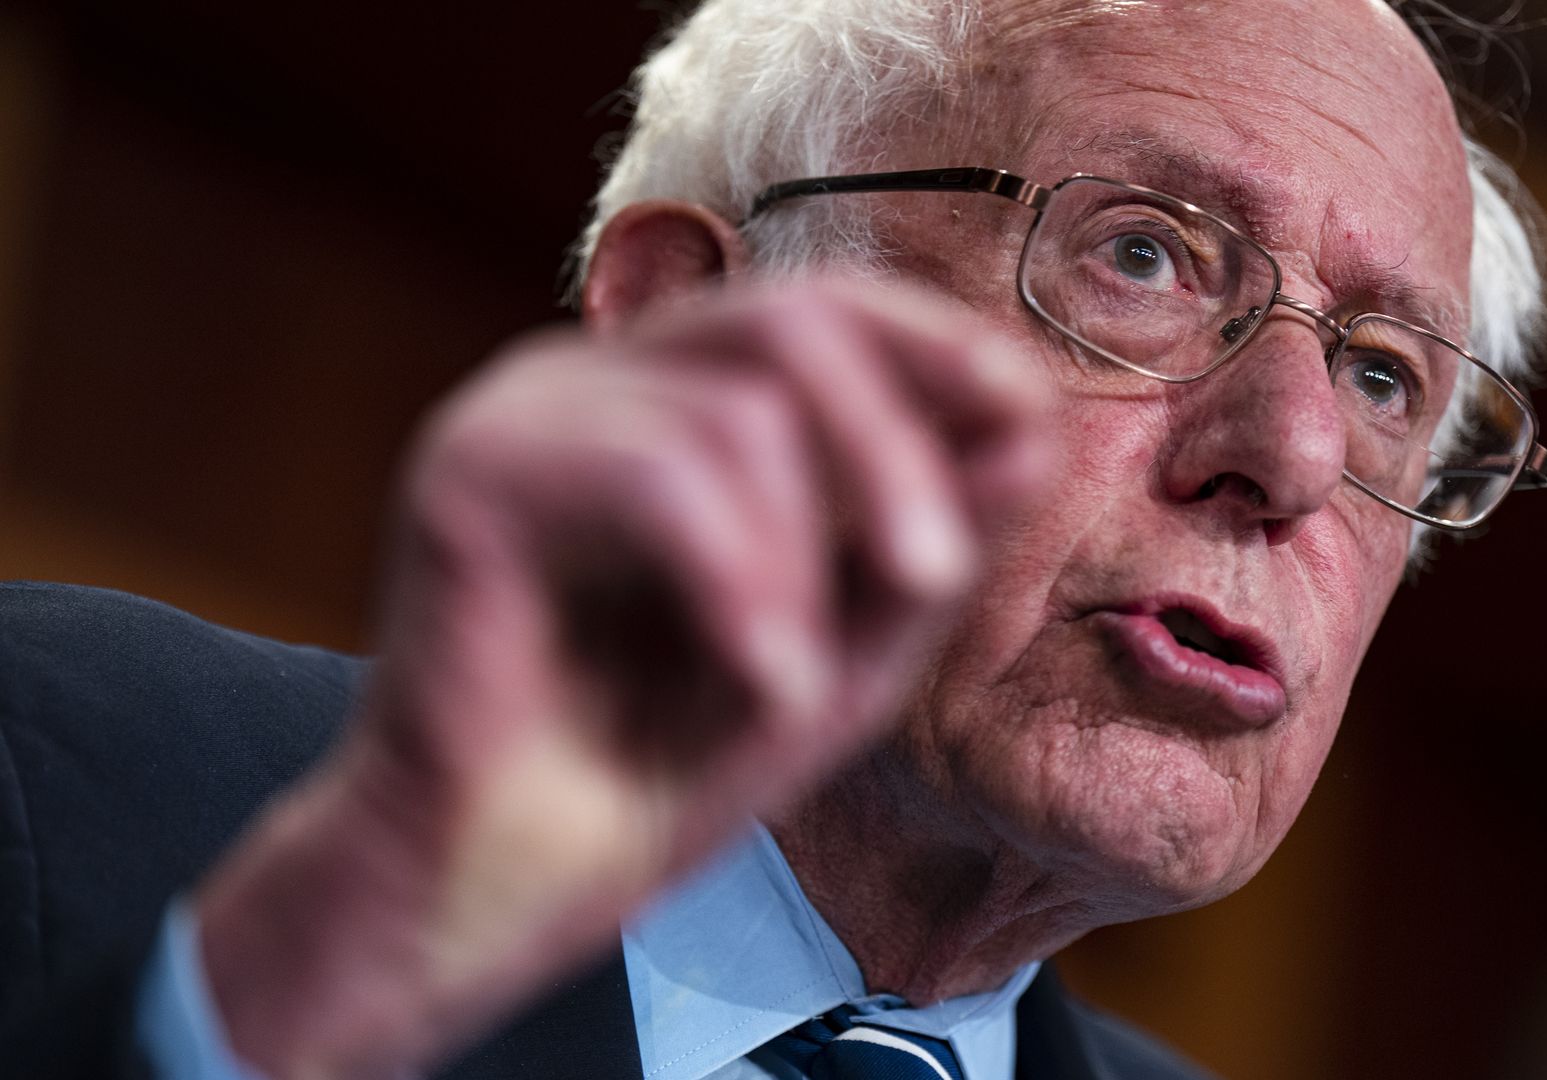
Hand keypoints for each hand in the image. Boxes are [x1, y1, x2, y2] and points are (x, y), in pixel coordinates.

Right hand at [193, 280, 1052, 1077]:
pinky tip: (757, 681)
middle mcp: (598, 380)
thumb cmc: (665, 767)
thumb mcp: (844, 648)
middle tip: (935, 574)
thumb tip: (1036, 423)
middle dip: (893, 446)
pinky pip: (657, 476)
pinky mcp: (467, 472)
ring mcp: (523, 413)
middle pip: (793, 315)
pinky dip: (737, 585)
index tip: (1025, 415)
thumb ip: (929, 538)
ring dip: (803, 560)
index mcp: (677, 399)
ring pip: (735, 406)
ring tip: (794, 681)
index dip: (938, 344)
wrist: (507, 886)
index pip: (828, 306)